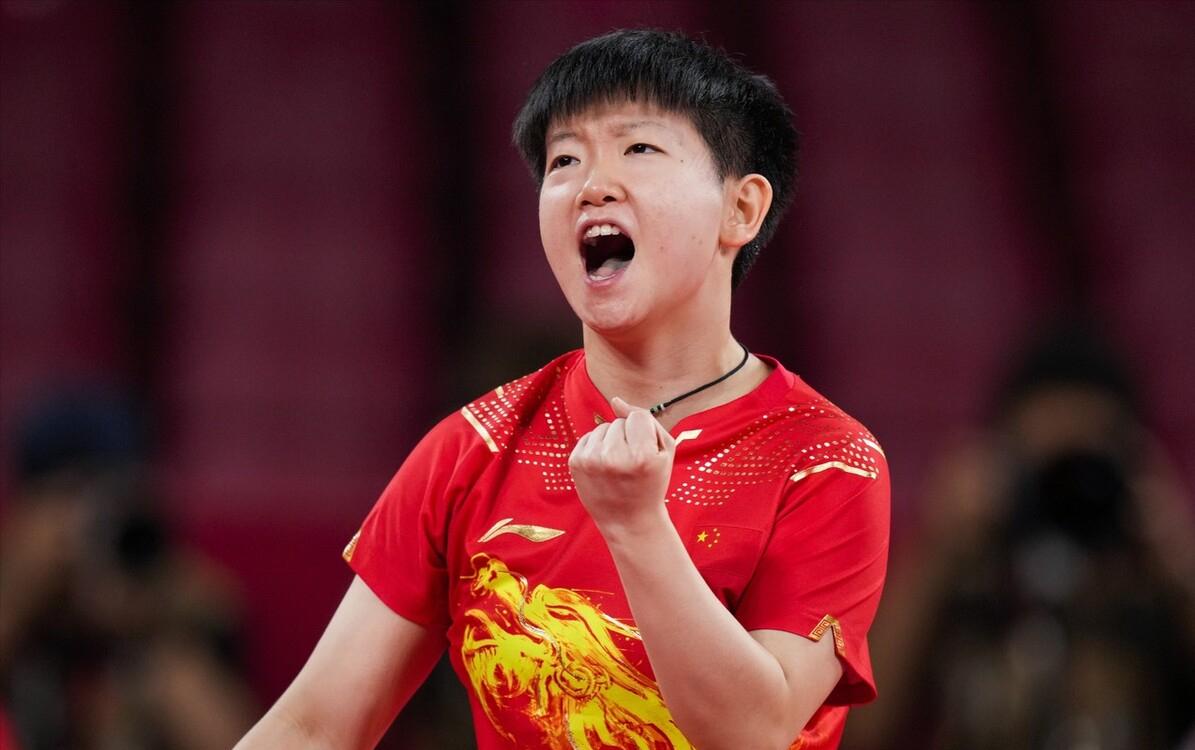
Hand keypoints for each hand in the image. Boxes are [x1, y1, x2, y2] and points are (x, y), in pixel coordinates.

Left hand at [569, 397, 675, 535]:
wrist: (628, 521)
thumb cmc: (651, 484)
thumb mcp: (663, 452)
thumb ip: (645, 419)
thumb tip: (615, 400)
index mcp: (641, 455)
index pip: (639, 416)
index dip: (644, 432)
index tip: (646, 454)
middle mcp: (614, 457)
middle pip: (619, 421)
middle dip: (626, 437)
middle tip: (631, 465)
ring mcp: (592, 460)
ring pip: (602, 428)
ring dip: (610, 442)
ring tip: (617, 467)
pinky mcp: (575, 463)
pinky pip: (588, 437)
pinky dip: (596, 448)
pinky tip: (603, 468)